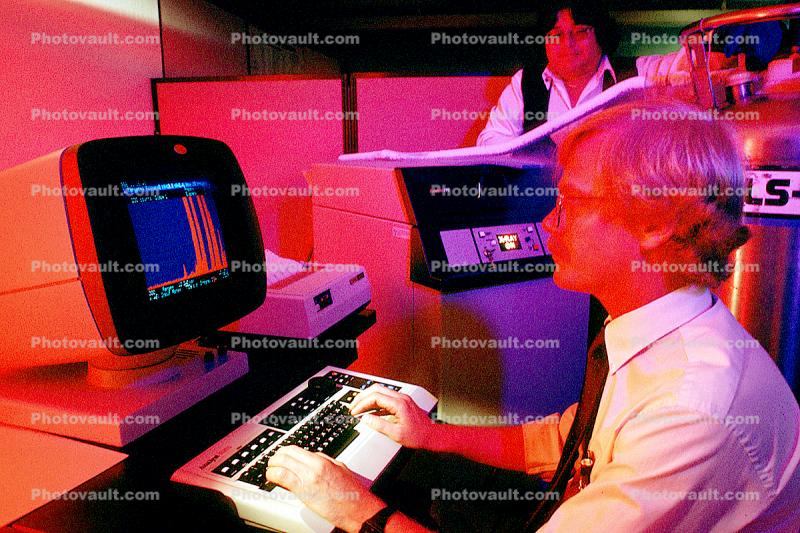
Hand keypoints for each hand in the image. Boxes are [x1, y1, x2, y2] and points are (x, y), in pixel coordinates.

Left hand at [265, 445, 385, 532]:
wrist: (359, 509)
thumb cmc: (353, 493)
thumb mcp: (340, 469)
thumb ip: (324, 462)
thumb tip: (312, 460)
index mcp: (323, 460)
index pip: (296, 449)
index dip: (284, 453)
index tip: (280, 458)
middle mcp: (315, 465)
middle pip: (287, 453)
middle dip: (276, 457)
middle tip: (273, 463)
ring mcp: (309, 476)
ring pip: (282, 462)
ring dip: (272, 466)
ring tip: (271, 471)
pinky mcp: (305, 490)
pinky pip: (283, 477)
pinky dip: (273, 475)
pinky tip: (272, 478)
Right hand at [349, 385, 434, 448]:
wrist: (431, 435)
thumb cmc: (418, 435)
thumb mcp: (396, 434)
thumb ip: (379, 425)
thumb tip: (365, 418)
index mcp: (399, 404)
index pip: (375, 397)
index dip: (362, 403)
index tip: (355, 411)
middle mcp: (401, 398)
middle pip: (376, 389)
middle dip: (362, 397)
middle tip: (354, 406)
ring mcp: (402, 399)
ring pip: (381, 391)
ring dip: (369, 398)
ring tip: (359, 407)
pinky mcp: (403, 403)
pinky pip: (386, 398)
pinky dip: (376, 402)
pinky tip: (371, 411)